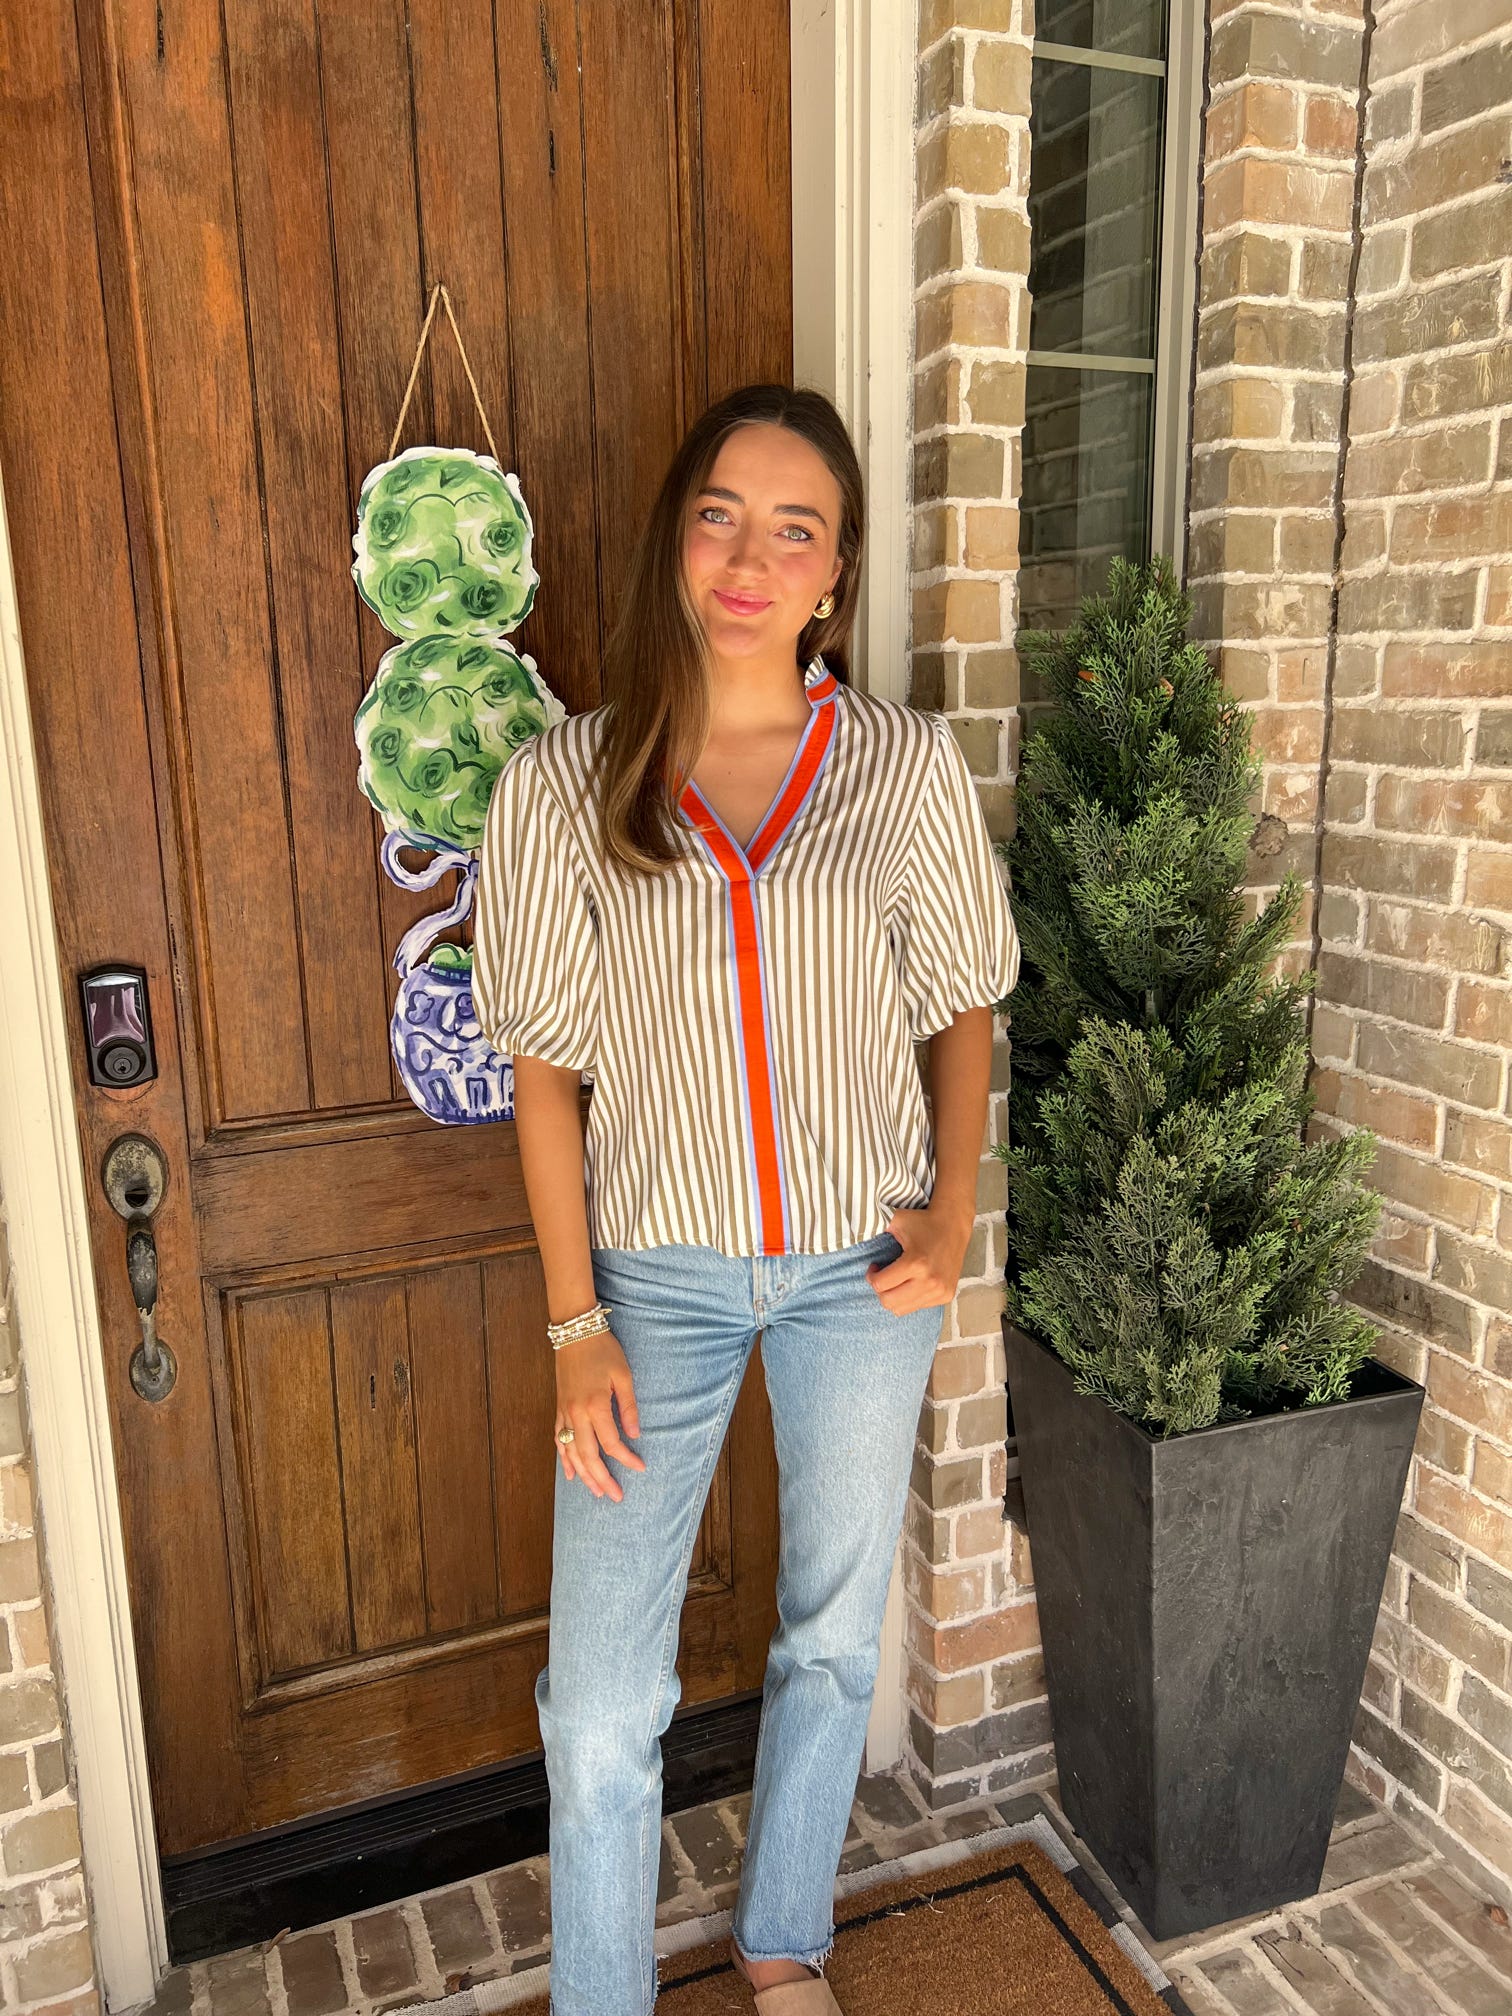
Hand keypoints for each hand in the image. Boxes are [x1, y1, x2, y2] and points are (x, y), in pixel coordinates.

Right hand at [553, 1328, 645, 1501]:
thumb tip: (635, 1434)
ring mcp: (564, 1413)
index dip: (627, 1458)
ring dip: (584, 1474)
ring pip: (571, 1452)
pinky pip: (559, 1440)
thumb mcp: (623, 1375)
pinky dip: (565, 1459)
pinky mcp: (558, 1409)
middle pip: (589, 1455)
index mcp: (595, 1405)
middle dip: (602, 1479)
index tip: (640, 1467)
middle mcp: (576, 1414)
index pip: (611, 1443)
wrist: (574, 1332)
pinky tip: (571, 1474)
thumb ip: (628, 1407)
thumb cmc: (603, 1350)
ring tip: (596, 1492)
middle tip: (616, 1496)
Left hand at [866, 1205, 972, 1313]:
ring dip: (893, 1296)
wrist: (953, 1226)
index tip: (874, 1267)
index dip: (871, 1276)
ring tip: (895, 1281)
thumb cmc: (922, 1223)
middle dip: (880, 1290)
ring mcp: (939, 1291)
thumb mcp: (897, 1219)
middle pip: (889, 1302)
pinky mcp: (946, 1296)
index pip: (880, 1285)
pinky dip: (909, 1298)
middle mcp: (930, 1280)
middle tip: (882, 1276)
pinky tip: (911, 1282)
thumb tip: (853, 1228)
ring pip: (902, 1309)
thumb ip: (875, 1223)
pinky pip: (918, 1306)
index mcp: (916, 1263)